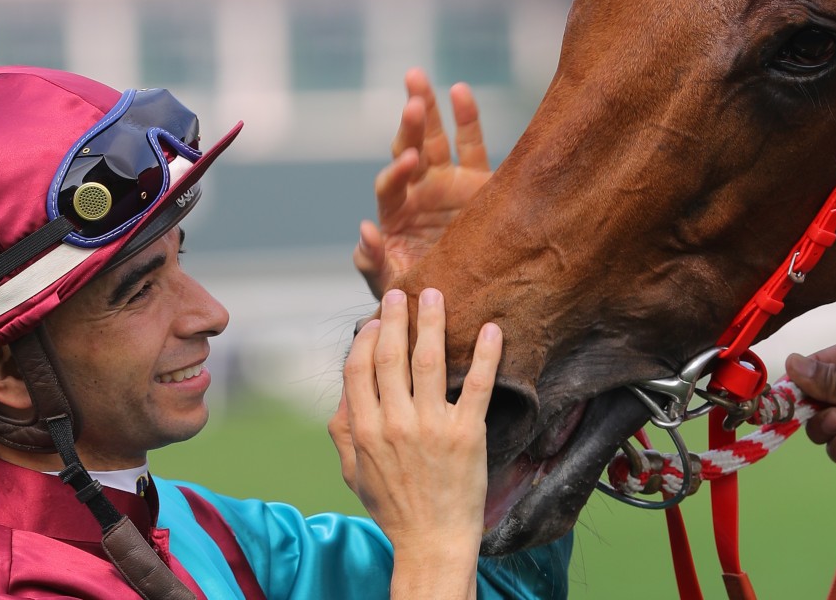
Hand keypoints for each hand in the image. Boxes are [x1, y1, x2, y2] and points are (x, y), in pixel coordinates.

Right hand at [328, 288, 501, 599]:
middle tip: (402, 293)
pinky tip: (492, 329)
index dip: (366, 339)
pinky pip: (477, 384)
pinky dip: (486, 354)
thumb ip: (343, 431)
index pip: (359, 369)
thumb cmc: (393, 507)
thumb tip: (344, 392)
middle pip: (391, 356)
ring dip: (432, 322)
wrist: (432, 541)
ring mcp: (431, 426)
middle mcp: (395, 422)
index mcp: (365, 430)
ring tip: (436, 295)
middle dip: (396, 318)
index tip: (377, 321)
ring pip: (429, 360)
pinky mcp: (467, 433)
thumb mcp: (353, 472)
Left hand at [354, 68, 491, 297]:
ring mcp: (447, 182)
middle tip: (412, 102)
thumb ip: (373, 261)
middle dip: (408, 126)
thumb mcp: (391, 284)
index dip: (396, 173)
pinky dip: (466, 117)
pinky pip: (471, 145)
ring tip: (418, 80)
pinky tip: (460, 90)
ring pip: (434, 138)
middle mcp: (419, 191)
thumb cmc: (418, 292)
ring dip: (426, 109)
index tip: (407, 164)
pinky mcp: (477, 182)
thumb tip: (365, 230)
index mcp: (396, 212)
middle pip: (408, 150)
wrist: (459, 297)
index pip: (390, 185)